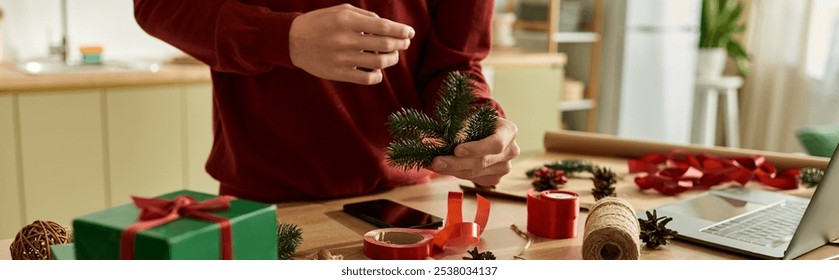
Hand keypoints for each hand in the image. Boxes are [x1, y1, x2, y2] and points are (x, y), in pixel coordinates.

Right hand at [289, 4, 414, 84]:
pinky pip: (366, 78)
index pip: (384, 27)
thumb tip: (386, 26)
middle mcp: (346, 39)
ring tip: (392, 56)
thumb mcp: (340, 11)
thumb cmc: (320, 22)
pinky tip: (378, 71)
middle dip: (400, 44)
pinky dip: (377, 76)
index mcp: (347, 21)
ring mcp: (342, 58)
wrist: (292, 41)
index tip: (410, 33)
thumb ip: (365, 16)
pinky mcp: (339, 73)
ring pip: (379, 63)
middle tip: (405, 43)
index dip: (401, 30)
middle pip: (385, 45)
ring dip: (392, 60)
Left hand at [430, 118, 520, 185]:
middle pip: (483, 162)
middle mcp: (511, 151)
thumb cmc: (478, 123)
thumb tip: (446, 141)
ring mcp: (505, 167)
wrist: (486, 133)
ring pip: (475, 173)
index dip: (476, 148)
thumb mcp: (471, 119)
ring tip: (435, 165)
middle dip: (456, 163)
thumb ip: (461, 129)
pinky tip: (444, 168)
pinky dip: (456, 174)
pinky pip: (474, 179)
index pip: (496, 144)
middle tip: (436, 162)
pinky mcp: (496, 179)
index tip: (456, 150)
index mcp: (509, 131)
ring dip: (452, 170)